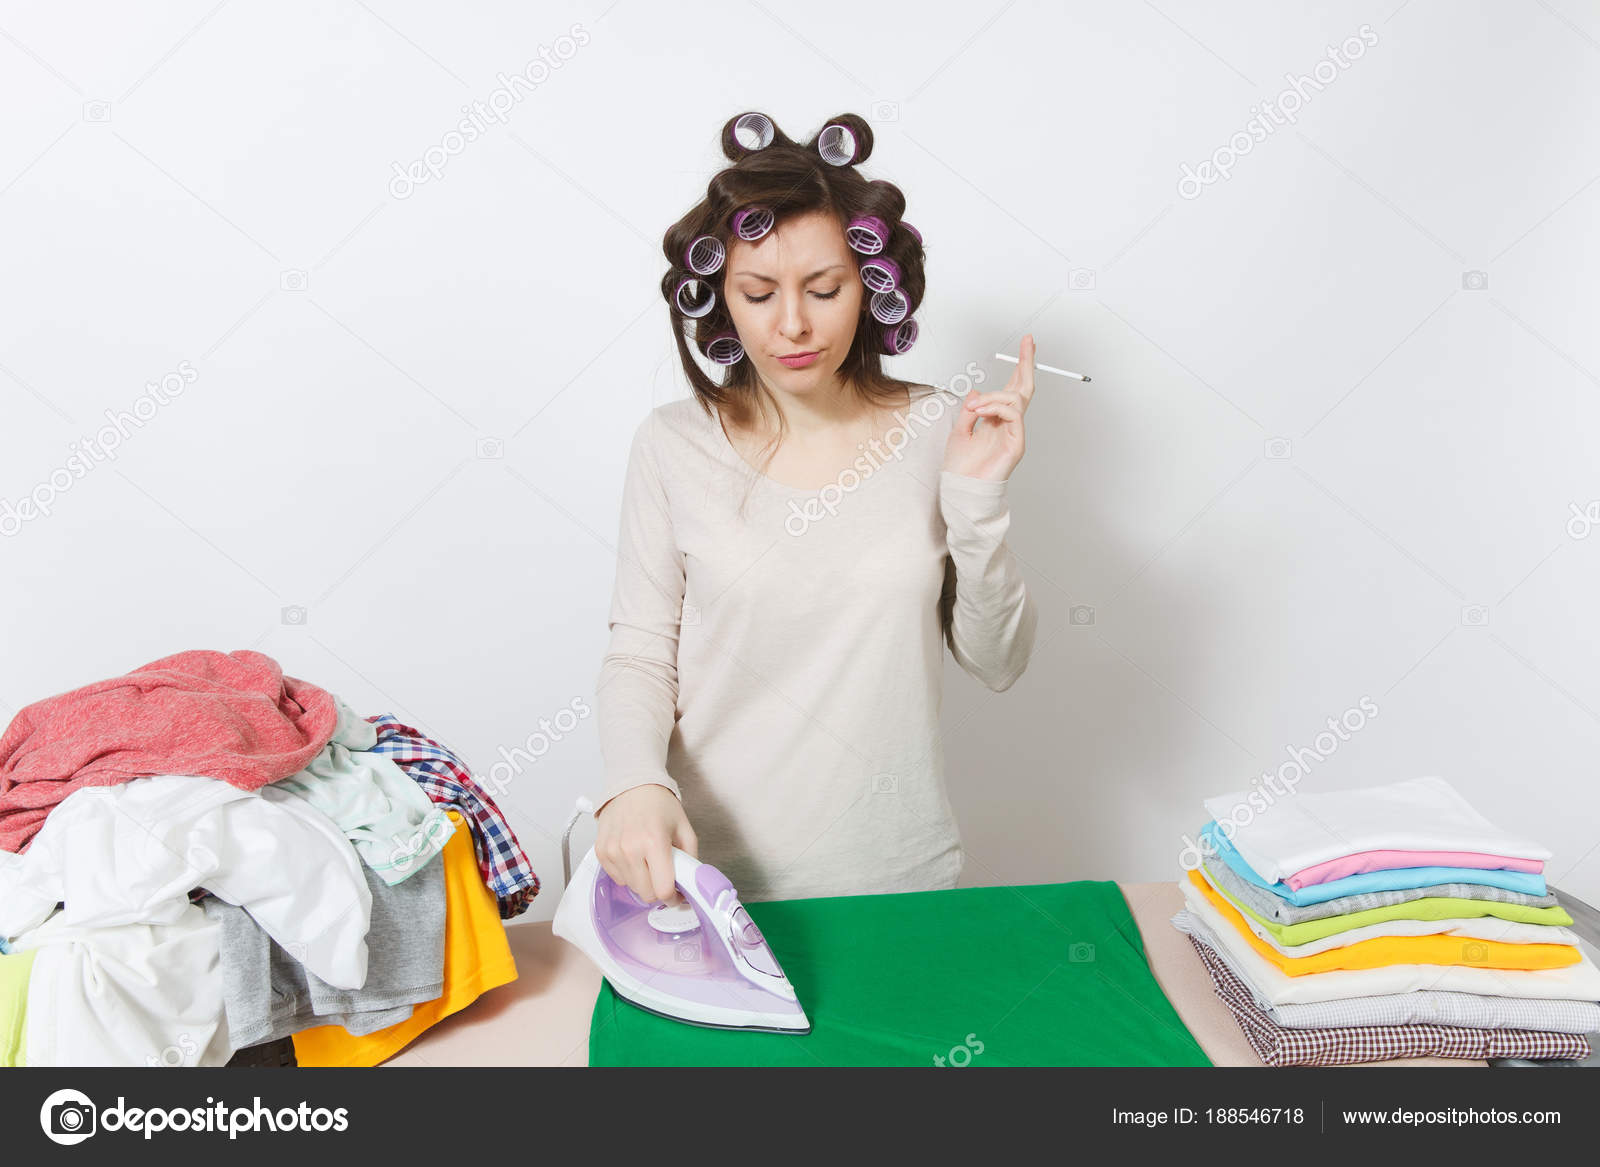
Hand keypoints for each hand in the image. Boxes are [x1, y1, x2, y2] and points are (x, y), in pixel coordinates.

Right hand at [594, 783, 697, 902]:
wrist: (633, 785)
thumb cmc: (659, 805)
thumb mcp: (684, 829)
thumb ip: (690, 860)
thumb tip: (690, 885)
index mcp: (654, 842)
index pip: (662, 889)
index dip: (673, 898)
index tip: (676, 895)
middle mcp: (630, 848)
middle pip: (646, 894)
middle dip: (658, 890)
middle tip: (664, 876)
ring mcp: (613, 850)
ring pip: (631, 888)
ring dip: (643, 881)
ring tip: (648, 861)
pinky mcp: (601, 852)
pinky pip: (617, 878)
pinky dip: (628, 873)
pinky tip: (634, 857)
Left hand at [942, 334, 1033, 480]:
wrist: (961, 489)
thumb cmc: (961, 467)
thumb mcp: (959, 430)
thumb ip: (970, 410)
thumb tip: (976, 391)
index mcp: (996, 419)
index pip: (1012, 388)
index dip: (1019, 367)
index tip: (1026, 345)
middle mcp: (1009, 424)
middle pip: (1024, 388)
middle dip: (1027, 363)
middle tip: (1029, 343)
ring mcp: (1015, 433)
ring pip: (1015, 399)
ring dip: (993, 396)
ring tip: (975, 406)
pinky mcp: (1017, 443)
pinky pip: (1013, 415)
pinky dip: (995, 408)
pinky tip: (980, 411)